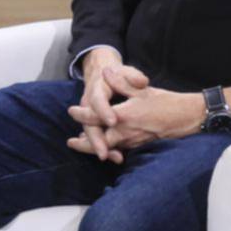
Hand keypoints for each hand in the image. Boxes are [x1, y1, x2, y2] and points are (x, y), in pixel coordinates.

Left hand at [67, 67, 203, 163]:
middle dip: (84, 143)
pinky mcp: (141, 145)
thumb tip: (106, 72)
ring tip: (82, 146)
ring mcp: (135, 141)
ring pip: (110, 147)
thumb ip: (121, 82)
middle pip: (100, 141)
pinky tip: (105, 148)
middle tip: (71, 142)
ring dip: (95, 147)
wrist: (188, 117)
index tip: (71, 111)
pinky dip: (110, 149)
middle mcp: (127, 131)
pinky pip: (121, 149)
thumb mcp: (142, 89)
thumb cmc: (166, 102)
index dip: (82, 114)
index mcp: (125, 115)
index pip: (97, 117)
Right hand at [73, 48, 127, 162]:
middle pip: (89, 124)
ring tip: (115, 158)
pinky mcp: (96, 124)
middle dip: (96, 140)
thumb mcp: (126, 72)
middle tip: (104, 153)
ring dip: (101, 147)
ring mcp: (90, 117)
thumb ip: (133, 77)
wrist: (102, 74)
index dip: (103, 111)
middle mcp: (89, 105)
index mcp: (96, 90)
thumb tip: (142, 81)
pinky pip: (98, 137)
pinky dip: (105, 148)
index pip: (98, 101)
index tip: (113, 121)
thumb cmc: (117, 75)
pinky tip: (118, 158)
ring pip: (92, 134)